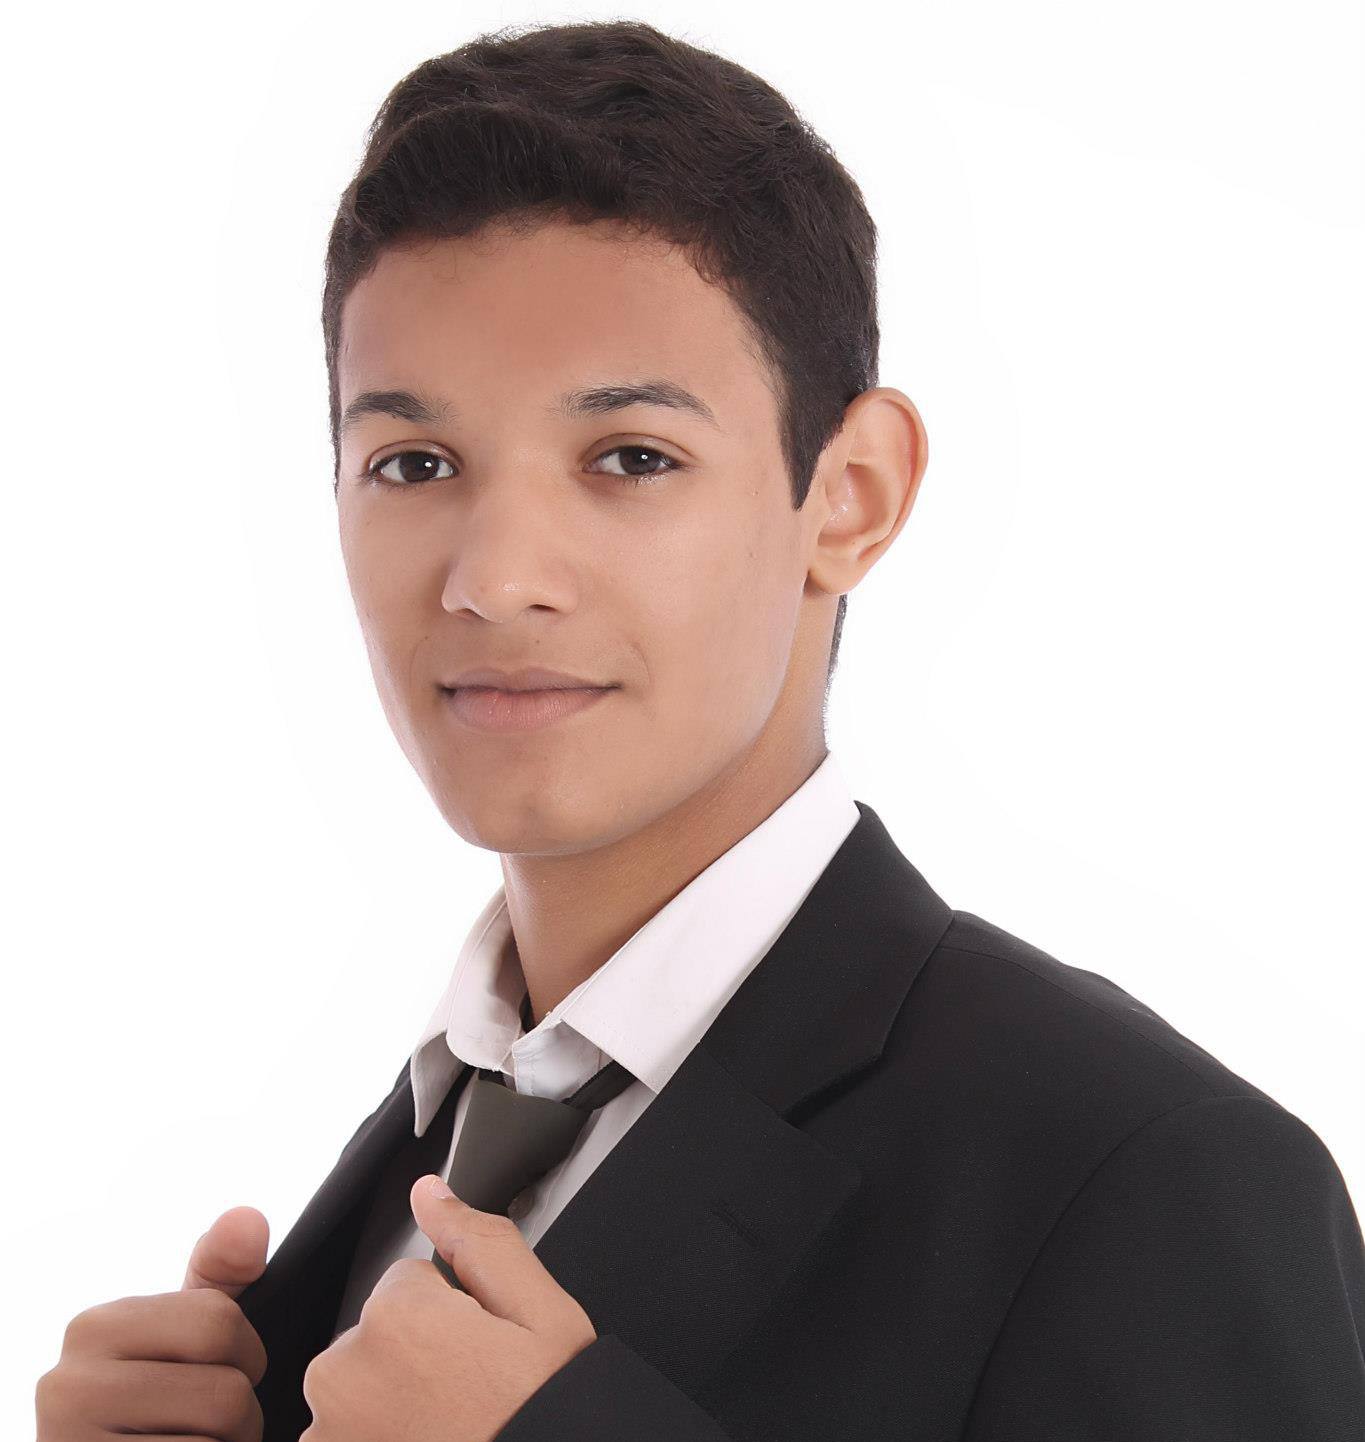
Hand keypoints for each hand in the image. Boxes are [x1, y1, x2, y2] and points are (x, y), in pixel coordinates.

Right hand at [36, 1204, 270, 1440]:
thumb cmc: (154, 1403)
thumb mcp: (180, 1334)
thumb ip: (219, 1273)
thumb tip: (248, 1217)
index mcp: (93, 1328)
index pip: (218, 1322)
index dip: (246, 1354)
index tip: (218, 1373)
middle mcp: (68, 1386)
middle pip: (225, 1392)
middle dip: (240, 1415)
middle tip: (211, 1425)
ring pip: (215, 1440)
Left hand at [300, 1175, 597, 1441]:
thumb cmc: (545, 1414)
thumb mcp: (541, 1316)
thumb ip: (479, 1242)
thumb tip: (429, 1193)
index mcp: (395, 1318)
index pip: (409, 1282)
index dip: (453, 1314)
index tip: (480, 1354)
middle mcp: (343, 1375)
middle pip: (380, 1332)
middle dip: (417, 1354)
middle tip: (469, 1393)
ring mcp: (327, 1432)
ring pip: (362, 1385)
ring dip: (395, 1400)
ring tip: (450, 1427)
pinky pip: (349, 1430)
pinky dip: (381, 1436)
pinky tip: (430, 1441)